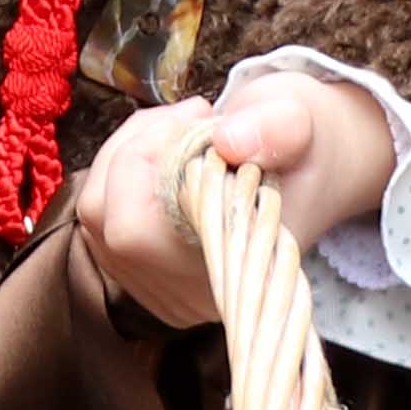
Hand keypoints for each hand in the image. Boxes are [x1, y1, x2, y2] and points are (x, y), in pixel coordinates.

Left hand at [79, 71, 394, 319]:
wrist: (314, 167)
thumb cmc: (306, 147)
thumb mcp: (302, 123)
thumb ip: (275, 130)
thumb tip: (228, 141)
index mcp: (228, 273)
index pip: (135, 232)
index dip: (145, 160)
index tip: (200, 114)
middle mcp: (187, 294)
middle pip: (104, 222)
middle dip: (133, 149)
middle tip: (189, 114)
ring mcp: (161, 289)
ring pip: (95, 217)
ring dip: (125, 155)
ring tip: (180, 127)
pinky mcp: (144, 273)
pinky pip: (102, 218)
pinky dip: (123, 171)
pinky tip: (168, 150)